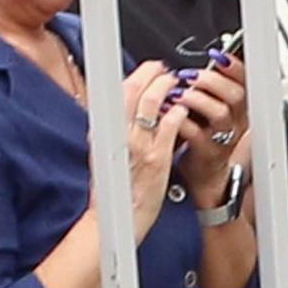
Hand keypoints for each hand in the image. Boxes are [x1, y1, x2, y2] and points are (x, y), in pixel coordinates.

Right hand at [121, 64, 186, 236]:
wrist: (121, 218)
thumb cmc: (117, 189)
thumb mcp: (107, 152)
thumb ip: (115, 129)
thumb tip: (127, 108)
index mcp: (105, 130)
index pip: (119, 92)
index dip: (137, 76)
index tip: (149, 69)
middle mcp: (118, 134)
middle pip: (134, 92)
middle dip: (151, 75)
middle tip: (164, 69)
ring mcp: (138, 145)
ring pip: (151, 104)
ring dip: (165, 88)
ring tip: (175, 82)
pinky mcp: (157, 159)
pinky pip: (168, 128)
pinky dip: (176, 113)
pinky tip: (183, 108)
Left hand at [171, 55, 249, 199]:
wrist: (205, 173)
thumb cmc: (205, 135)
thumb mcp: (213, 109)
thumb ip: (211, 87)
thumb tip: (203, 62)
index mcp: (239, 108)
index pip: (245, 82)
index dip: (234, 68)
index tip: (218, 57)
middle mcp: (236, 122)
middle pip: (235, 96)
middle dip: (212, 81)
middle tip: (192, 76)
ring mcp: (223, 138)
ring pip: (219, 113)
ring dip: (197, 99)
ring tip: (178, 93)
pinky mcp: (207, 152)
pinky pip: (196, 132)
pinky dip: (180, 119)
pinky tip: (167, 112)